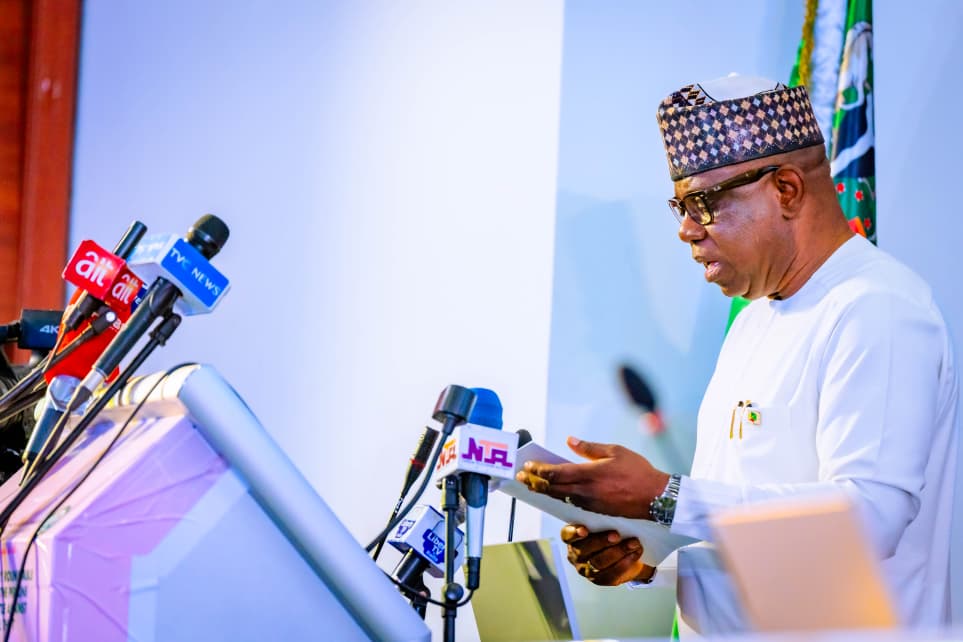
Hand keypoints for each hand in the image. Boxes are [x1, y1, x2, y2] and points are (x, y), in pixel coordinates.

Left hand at [515, 436, 669, 518]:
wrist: (656, 497)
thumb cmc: (638, 471)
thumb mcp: (615, 451)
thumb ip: (589, 448)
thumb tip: (570, 441)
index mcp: (589, 474)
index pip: (556, 473)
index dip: (539, 470)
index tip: (527, 466)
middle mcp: (586, 491)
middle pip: (553, 488)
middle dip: (535, 482)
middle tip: (521, 478)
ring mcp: (590, 503)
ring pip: (560, 497)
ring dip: (545, 491)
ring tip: (532, 485)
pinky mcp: (596, 511)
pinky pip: (572, 504)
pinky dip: (559, 497)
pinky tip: (555, 493)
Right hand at [562, 524, 654, 585]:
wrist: (627, 552)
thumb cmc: (612, 531)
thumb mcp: (604, 522)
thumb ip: (602, 516)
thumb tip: (611, 502)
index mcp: (572, 538)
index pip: (566, 535)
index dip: (574, 533)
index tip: (584, 530)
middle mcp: (576, 554)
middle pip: (585, 549)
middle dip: (601, 541)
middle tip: (616, 535)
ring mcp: (587, 569)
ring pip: (599, 563)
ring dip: (618, 552)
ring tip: (633, 543)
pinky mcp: (600, 580)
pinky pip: (611, 574)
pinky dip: (624, 563)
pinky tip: (634, 554)